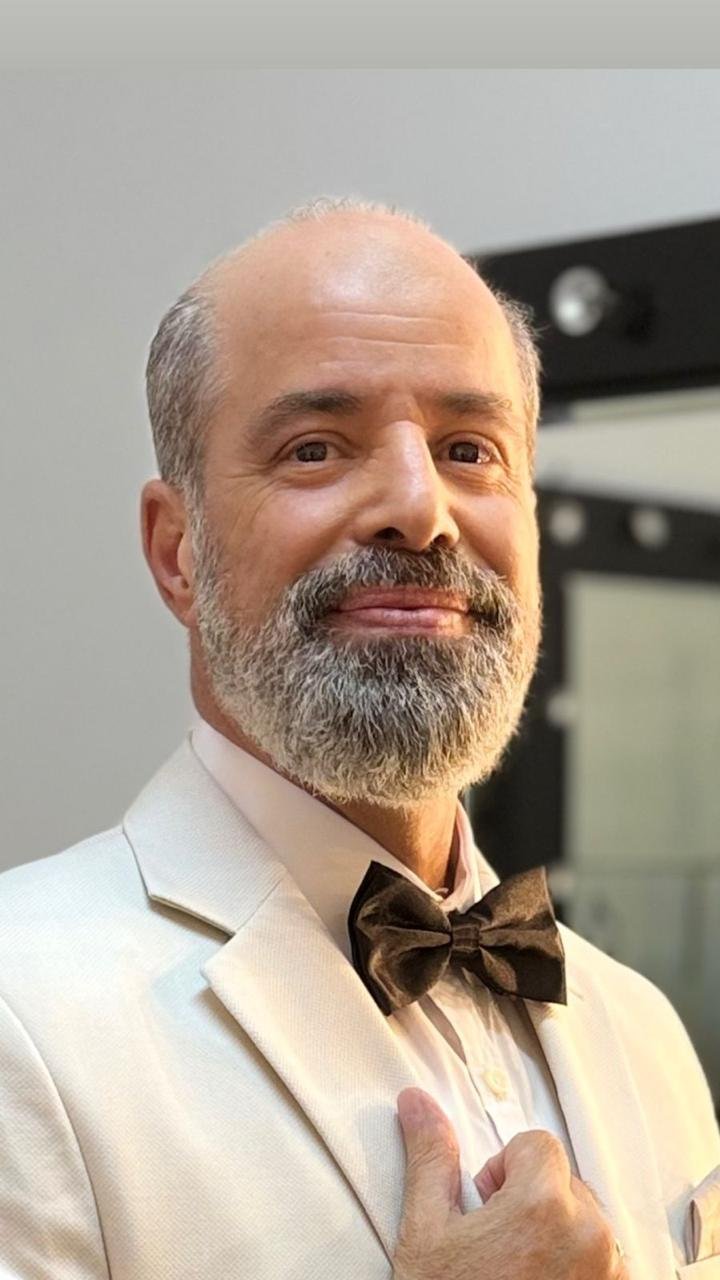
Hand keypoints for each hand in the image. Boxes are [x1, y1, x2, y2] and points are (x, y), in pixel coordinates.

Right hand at [393, 1088, 628, 1279]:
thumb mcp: (426, 1230)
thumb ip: (430, 1156)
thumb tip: (417, 1102)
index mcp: (543, 1205)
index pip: (537, 1144)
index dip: (503, 1167)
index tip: (485, 1202)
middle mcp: (589, 1235)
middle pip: (565, 1181)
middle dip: (530, 1198)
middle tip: (494, 1239)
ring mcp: (609, 1275)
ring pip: (587, 1222)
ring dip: (556, 1233)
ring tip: (515, 1269)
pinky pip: (605, 1263)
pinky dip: (577, 1268)